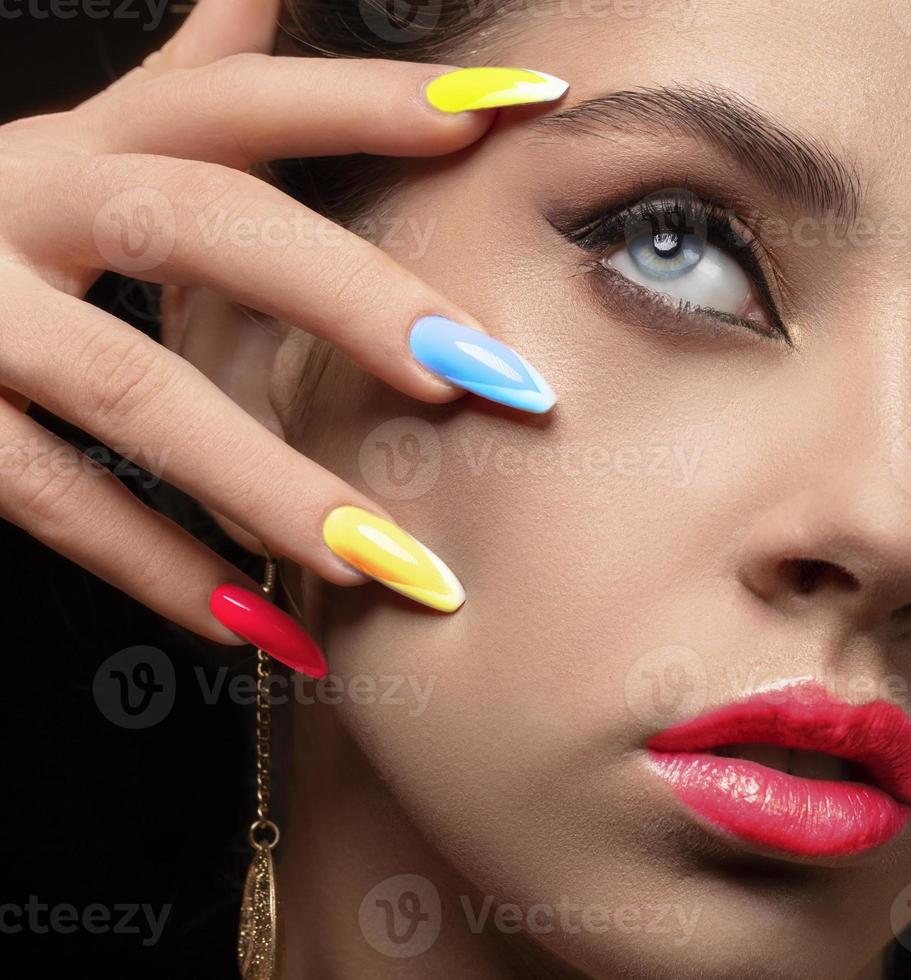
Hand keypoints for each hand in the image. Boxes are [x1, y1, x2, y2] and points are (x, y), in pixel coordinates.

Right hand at [0, 0, 564, 671]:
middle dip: (355, 297)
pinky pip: (53, 500)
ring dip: (272, 481)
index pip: (240, 99)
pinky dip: (163, 569)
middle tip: (488, 377)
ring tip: (393, 563)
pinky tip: (263, 627)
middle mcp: (22, 201)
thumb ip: (178, 83)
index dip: (372, 95)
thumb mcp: (76, 148)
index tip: (518, 99)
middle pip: (205, 221)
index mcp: (83, 145)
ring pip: (133, 389)